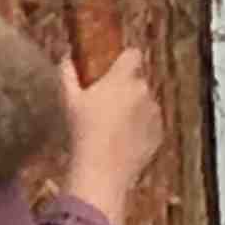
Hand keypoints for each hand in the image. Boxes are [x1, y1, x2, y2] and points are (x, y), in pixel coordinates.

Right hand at [58, 49, 164, 215]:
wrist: (103, 170)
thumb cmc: (83, 132)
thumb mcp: (69, 100)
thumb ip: (67, 73)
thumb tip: (65, 57)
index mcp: (122, 79)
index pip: (133, 54)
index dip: (125, 59)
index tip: (114, 68)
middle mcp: (143, 91)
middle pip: (137, 81)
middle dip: (126, 88)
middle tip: (107, 104)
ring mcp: (154, 113)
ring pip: (145, 102)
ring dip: (135, 108)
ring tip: (114, 126)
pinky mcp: (158, 132)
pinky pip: (151, 123)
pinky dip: (141, 128)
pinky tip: (123, 140)